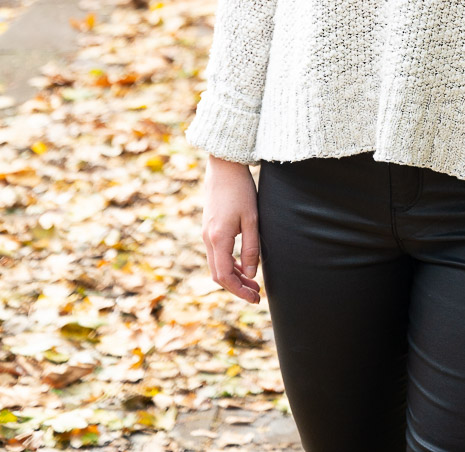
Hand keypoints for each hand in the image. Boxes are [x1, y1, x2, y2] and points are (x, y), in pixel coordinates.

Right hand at [200, 155, 260, 302]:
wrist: (224, 166)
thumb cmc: (241, 190)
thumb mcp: (251, 219)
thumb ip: (251, 248)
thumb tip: (252, 274)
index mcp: (218, 239)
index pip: (225, 276)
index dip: (240, 291)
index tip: (256, 298)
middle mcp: (208, 239)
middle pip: (219, 275)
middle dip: (237, 287)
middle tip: (257, 294)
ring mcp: (206, 233)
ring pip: (217, 265)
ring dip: (234, 276)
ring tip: (254, 283)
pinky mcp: (209, 227)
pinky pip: (217, 254)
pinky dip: (230, 264)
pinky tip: (244, 265)